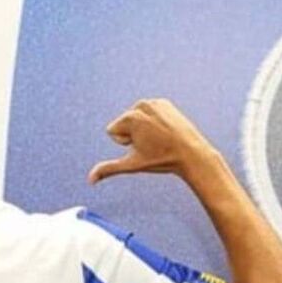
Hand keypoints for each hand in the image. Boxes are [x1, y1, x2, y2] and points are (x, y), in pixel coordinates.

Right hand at [87, 98, 218, 183]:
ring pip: (136, 119)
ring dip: (143, 128)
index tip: (143, 146)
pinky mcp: (164, 103)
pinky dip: (154, 121)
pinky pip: (149, 114)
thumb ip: (108, 169)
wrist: (191, 154)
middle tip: (153, 144)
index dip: (125, 143)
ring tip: (159, 138)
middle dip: (133, 134)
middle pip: (123, 123)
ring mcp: (154, 102)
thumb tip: (90, 180)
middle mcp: (141, 105)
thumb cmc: (161, 160)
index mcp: (131, 117)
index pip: (112, 131)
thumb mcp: (132, 165)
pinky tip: (165, 130)